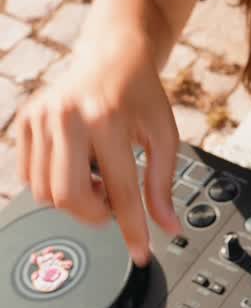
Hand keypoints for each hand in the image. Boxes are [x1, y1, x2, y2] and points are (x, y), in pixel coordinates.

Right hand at [13, 38, 182, 265]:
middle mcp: (68, 116)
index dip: (132, 228)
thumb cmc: (140, 94)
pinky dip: (54, 184)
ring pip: (45, 192)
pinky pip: (30, 176)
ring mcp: (42, 117)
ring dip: (74, 199)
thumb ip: (162, 183)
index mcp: (107, 118)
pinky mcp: (25, 120)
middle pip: (69, 198)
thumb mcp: (163, 134)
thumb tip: (167, 227)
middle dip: (93, 215)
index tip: (141, 253)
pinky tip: (77, 166)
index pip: (120, 191)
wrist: (113, 54)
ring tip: (97, 177)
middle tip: (112, 205)